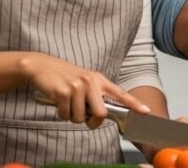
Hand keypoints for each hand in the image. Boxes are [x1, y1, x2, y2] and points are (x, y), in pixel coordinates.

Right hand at [20, 53, 148, 127]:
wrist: (41, 66)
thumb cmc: (65, 76)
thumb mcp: (85, 81)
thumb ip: (96, 95)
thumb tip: (103, 115)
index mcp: (99, 79)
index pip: (120, 93)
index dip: (134, 104)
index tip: (146, 111)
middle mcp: (91, 82)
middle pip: (101, 114)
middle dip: (91, 122)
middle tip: (83, 115)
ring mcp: (77, 86)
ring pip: (81, 118)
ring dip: (72, 116)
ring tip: (67, 102)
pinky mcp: (63, 91)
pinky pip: (65, 115)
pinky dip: (61, 113)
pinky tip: (58, 101)